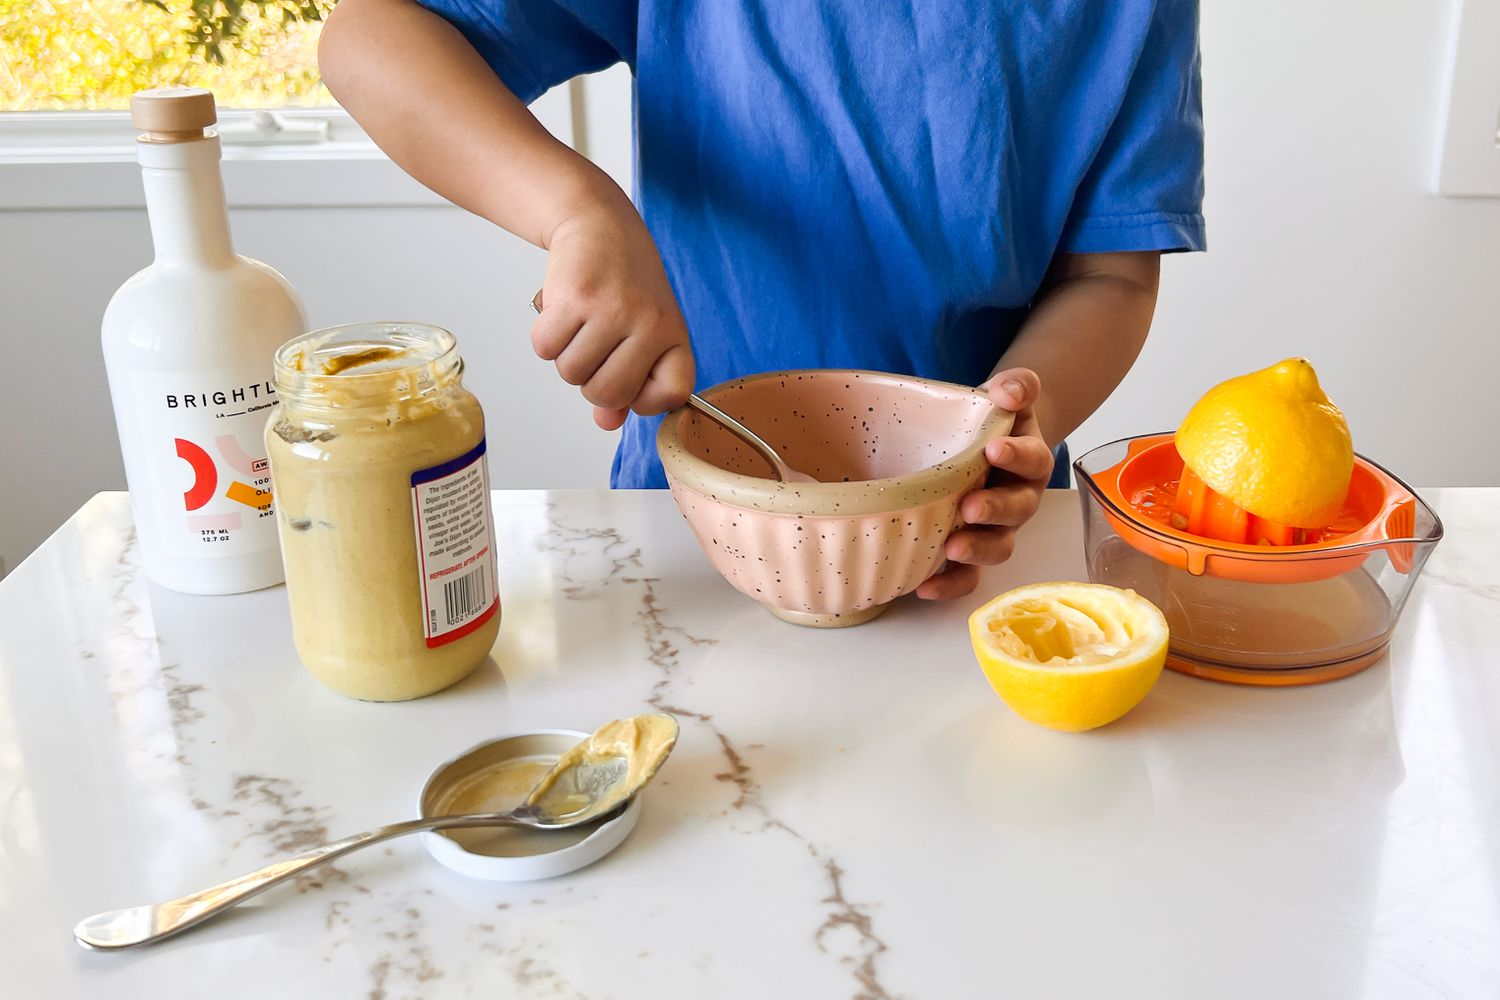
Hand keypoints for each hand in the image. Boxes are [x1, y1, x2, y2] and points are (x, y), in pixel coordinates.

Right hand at [529, 207, 694, 429]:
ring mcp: (612, 310)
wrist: (599, 224)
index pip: (671, 396)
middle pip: (606, 393)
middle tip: (594, 346)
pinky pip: (546, 349)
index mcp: (674, 335)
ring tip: (579, 323)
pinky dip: (546, 338)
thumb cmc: (624, 285)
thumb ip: (629, 384)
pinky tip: (561, 312)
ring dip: (566, 356)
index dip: (642, 398)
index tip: (630, 377)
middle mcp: (649, 324)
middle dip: (591, 380)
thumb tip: (607, 422)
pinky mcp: (574, 298)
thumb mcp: (642, 333)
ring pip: (571, 374)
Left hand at [915, 368, 1053, 600]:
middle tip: (970, 506)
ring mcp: (996, 530)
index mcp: (1029, 461)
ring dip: (976, 550)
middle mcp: (1018, 500)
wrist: (985, 446)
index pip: (1032, 458)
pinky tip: (923, 587)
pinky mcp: (972, 552)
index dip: (1017, 456)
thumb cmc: (991, 422)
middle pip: (1017, 511)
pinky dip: (949, 585)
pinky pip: (967, 576)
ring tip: (951, 548)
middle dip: (994, 510)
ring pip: (996, 548)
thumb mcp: (1007, 396)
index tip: (994, 449)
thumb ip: (1017, 386)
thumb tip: (1008, 391)